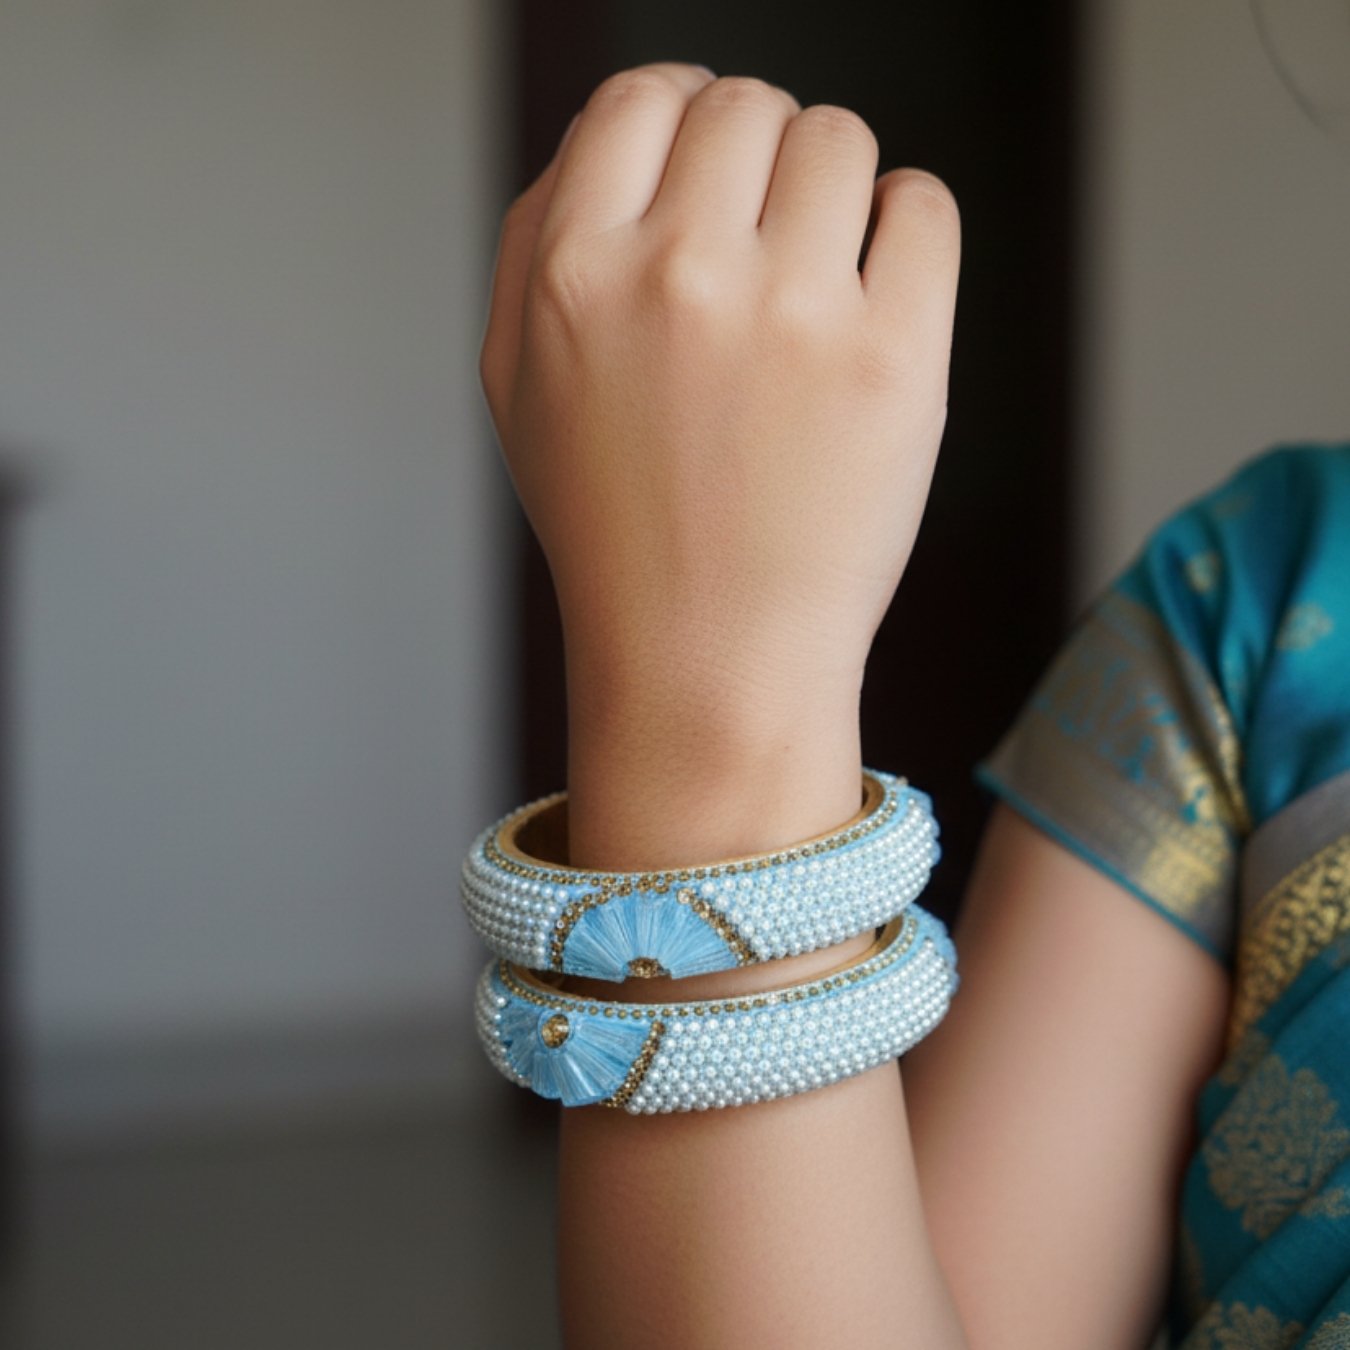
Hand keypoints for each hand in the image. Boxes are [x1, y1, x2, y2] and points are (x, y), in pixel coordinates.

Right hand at [480, 63, 958, 732]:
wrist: (707, 659)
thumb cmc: (617, 531)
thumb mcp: (519, 387)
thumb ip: (538, 242)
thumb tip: (612, 134)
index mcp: (575, 276)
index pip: (641, 96)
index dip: (679, 113)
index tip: (707, 157)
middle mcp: (679, 275)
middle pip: (748, 106)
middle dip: (757, 161)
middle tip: (762, 248)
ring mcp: (794, 314)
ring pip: (840, 139)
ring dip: (832, 196)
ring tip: (813, 290)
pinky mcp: (895, 358)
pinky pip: (923, 205)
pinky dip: (904, 234)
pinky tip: (871, 304)